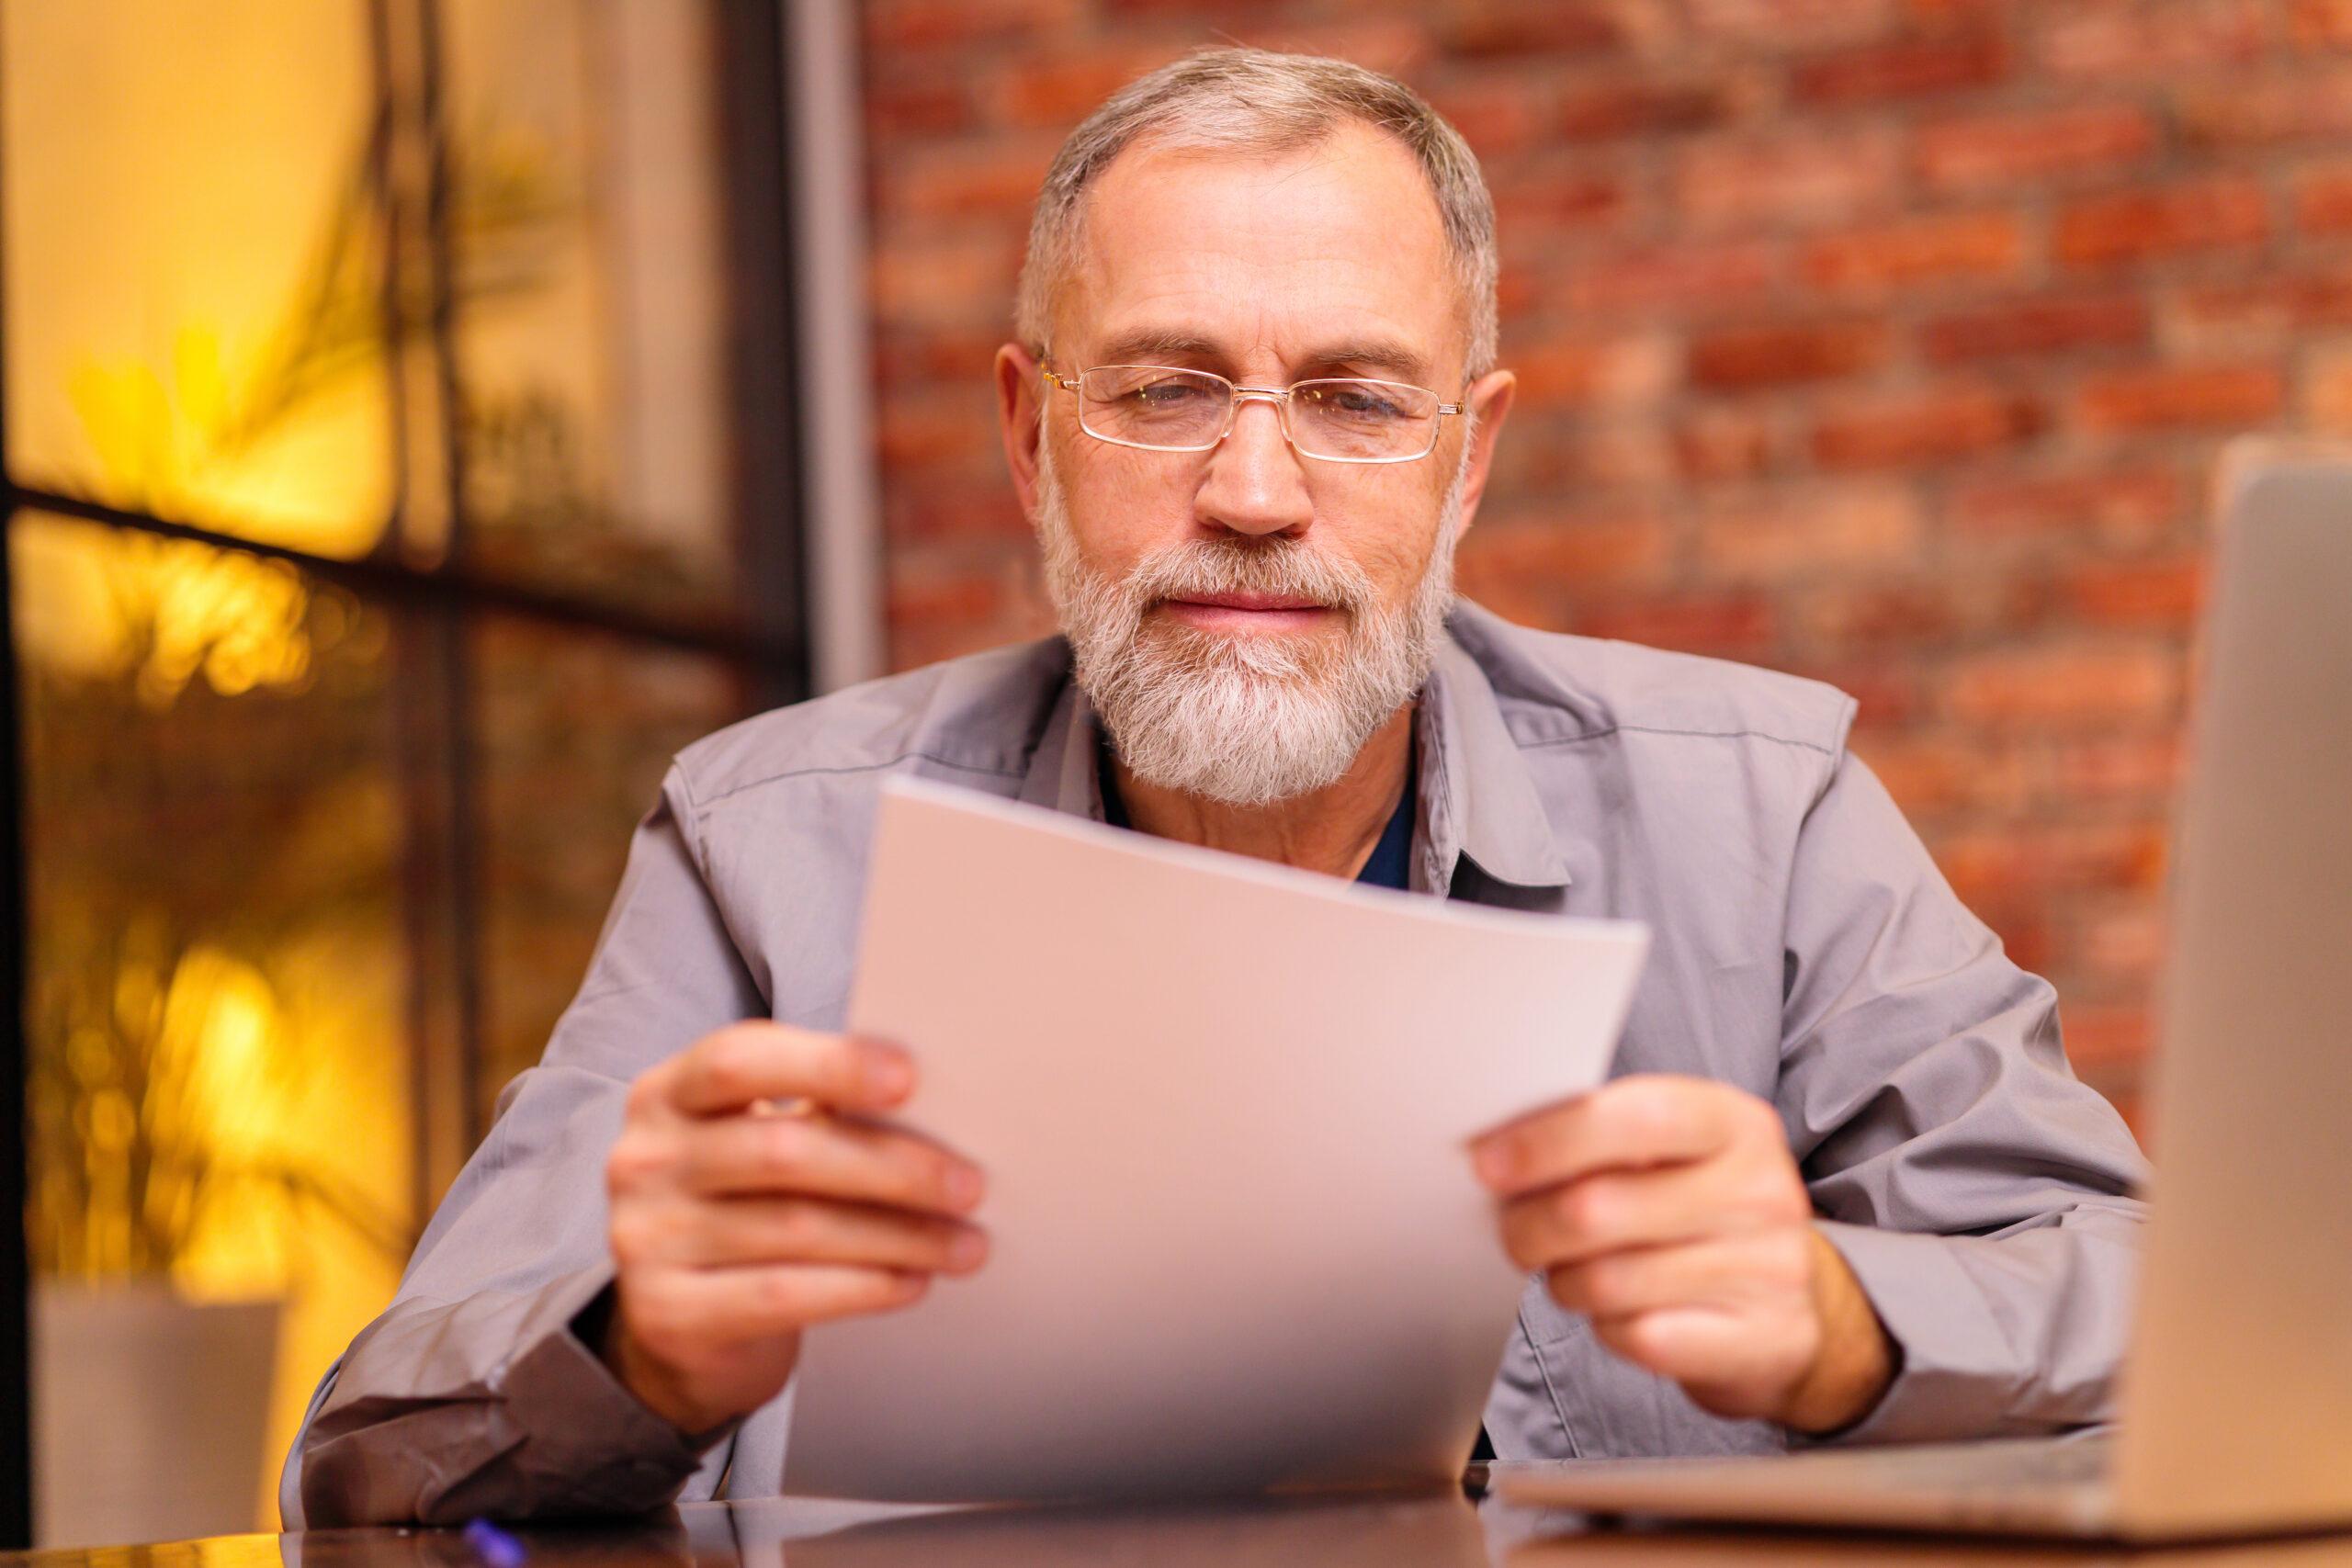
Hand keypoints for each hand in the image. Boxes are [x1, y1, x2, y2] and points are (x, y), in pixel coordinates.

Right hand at [600, 1021, 986, 1434]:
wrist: (680, 1325)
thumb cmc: (746, 1207)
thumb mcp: (758, 1142)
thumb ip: (816, 1114)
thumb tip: (939, 1109)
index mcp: (668, 1093)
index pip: (738, 1059)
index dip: (827, 1063)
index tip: (909, 1078)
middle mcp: (644, 1160)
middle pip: (782, 1149)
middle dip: (891, 1166)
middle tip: (969, 1184)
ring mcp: (647, 1239)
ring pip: (796, 1228)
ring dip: (899, 1235)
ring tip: (966, 1242)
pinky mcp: (667, 1315)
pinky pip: (784, 1295)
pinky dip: (863, 1287)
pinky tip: (913, 1281)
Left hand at [1470, 1074, 1893, 1432]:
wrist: (1789, 1311)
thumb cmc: (1700, 1214)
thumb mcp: (1672, 1154)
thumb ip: (1600, 1136)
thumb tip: (1495, 1144)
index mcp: (1735, 1123)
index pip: (1637, 1116)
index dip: (1550, 1140)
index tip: (1486, 1162)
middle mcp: (1762, 1190)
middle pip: (1600, 1207)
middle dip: (1530, 1224)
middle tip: (1512, 1231)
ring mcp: (1769, 1270)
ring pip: (1607, 1281)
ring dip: (1564, 1280)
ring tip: (1569, 1272)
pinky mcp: (1760, 1343)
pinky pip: (1638, 1337)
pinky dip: (1606, 1328)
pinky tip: (1617, 1313)